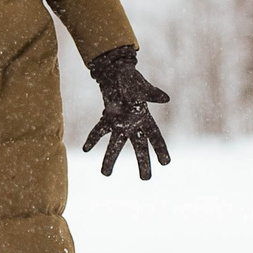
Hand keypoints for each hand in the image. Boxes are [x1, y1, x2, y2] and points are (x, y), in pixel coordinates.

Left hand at [81, 45, 170, 179]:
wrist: (117, 73)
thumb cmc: (133, 80)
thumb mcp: (142, 87)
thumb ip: (152, 94)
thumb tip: (165, 99)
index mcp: (145, 118)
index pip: (155, 137)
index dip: (160, 149)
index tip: (166, 163)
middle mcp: (134, 125)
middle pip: (139, 147)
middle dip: (142, 163)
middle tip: (146, 179)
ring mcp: (120, 123)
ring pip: (116, 144)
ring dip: (110, 158)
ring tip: (105, 174)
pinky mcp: (108, 119)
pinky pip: (100, 131)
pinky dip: (93, 139)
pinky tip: (86, 149)